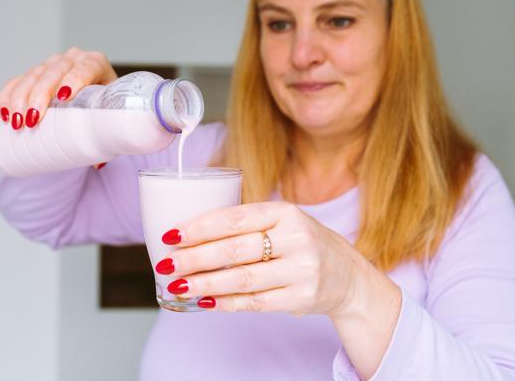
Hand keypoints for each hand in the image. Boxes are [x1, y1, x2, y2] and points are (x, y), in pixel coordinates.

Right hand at [0, 47, 116, 130]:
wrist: (99, 97)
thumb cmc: (107, 107)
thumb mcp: (112, 115)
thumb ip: (108, 136)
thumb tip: (98, 164)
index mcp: (97, 64)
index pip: (86, 68)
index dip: (75, 80)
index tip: (64, 97)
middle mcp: (74, 59)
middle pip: (55, 71)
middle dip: (40, 95)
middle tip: (32, 121)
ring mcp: (53, 64)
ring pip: (33, 75)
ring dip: (20, 98)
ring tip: (16, 122)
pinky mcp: (36, 73)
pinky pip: (18, 80)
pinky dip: (8, 95)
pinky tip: (3, 111)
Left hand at [154, 201, 364, 317]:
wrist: (348, 276)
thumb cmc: (302, 243)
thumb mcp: (283, 222)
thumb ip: (246, 226)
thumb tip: (189, 238)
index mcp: (286, 212)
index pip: (236, 217)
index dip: (200, 227)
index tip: (171, 235)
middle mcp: (297, 238)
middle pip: (236, 249)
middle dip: (195, 257)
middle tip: (167, 263)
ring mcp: (302, 270)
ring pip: (243, 279)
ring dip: (205, 284)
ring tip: (178, 286)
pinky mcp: (302, 297)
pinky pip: (255, 303)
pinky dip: (226, 303)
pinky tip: (205, 302)